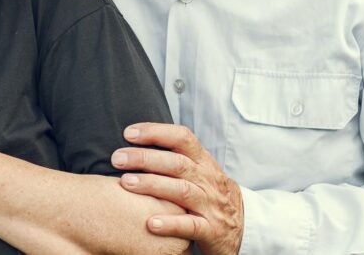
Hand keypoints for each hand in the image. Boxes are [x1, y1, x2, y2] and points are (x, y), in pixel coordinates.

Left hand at [112, 123, 243, 254]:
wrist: (246, 228)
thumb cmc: (212, 197)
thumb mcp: (201, 173)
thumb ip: (176, 159)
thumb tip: (136, 143)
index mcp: (204, 163)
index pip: (183, 138)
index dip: (156, 132)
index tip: (129, 133)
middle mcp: (208, 181)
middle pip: (177, 163)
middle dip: (145, 158)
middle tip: (117, 158)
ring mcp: (211, 205)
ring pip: (182, 191)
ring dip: (152, 185)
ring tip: (126, 183)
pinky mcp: (212, 231)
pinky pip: (191, 225)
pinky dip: (171, 223)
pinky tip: (150, 223)